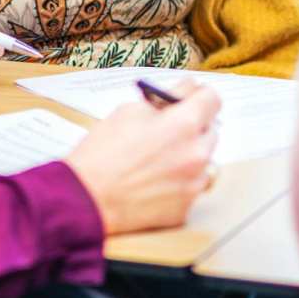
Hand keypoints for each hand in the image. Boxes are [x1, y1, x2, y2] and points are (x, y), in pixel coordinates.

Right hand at [65, 85, 220, 234]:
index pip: (212, 99)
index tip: (192, 97)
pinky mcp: (186, 209)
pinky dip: (179, 181)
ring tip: (158, 157)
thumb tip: (187, 89)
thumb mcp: (130, 110)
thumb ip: (165, 98)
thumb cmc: (103, 152)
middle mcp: (196, 155)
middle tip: (168, 128)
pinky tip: (155, 180)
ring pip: (203, 161)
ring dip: (188, 154)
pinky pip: (191, 186)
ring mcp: (193, 185)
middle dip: (193, 126)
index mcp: (184, 124)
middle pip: (211, 130)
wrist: (86, 198)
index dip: (200, 95)